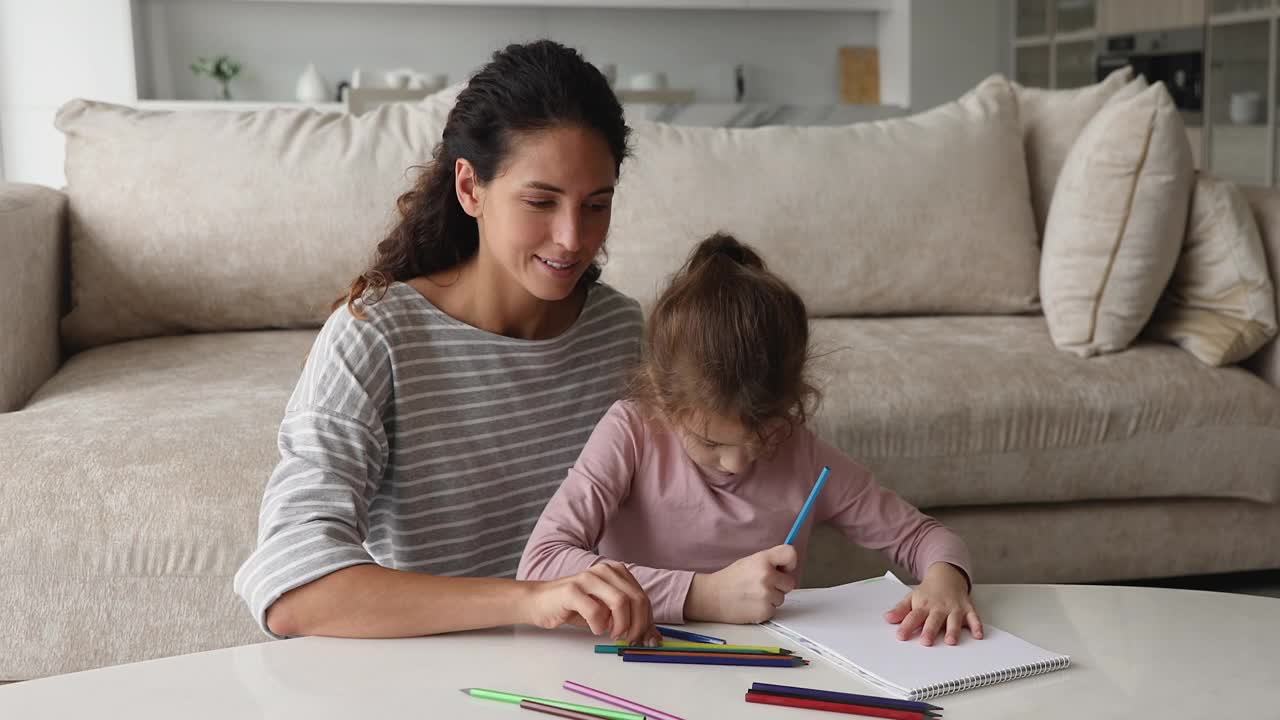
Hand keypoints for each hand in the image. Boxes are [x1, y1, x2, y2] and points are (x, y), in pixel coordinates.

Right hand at [523, 561, 660, 646]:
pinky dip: (599, 626)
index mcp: (616, 571)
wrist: (540, 601)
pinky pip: (596, 611)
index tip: (644, 639)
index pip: (643, 597)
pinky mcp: (572, 590)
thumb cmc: (574, 607)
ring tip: (611, 633)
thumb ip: (628, 618)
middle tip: (628, 639)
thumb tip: (653, 637)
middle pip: (636, 599)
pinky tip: (594, 628)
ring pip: (621, 602)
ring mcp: (588, 578)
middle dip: (637, 625)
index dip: (647, 621)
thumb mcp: (606, 611)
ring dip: (620, 625)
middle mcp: (605, 570)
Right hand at [685, 544, 797, 623]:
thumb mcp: (749, 562)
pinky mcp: (765, 611)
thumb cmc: (730, 579)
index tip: (783, 568)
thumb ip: (769, 562)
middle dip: (779, 585)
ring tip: (753, 595)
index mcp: (763, 560)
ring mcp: (767, 595)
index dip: (790, 563)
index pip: (790, 554)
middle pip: (790, 582)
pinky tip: (751, 604)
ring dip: (771, 598)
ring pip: (782, 597)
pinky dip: (765, 609)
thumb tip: (787, 568)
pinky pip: (774, 610)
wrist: (711, 597)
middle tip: (762, 585)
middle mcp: (767, 576)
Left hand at [883, 562, 982, 645]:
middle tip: (926, 642)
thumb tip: (887, 618)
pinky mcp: (967, 609)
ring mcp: (954, 608)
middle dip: (930, 631)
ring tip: (950, 641)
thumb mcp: (912, 598)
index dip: (906, 627)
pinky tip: (978, 635)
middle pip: (933, 620)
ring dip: (953, 630)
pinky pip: (973, 617)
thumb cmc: (929, 592)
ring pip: (953, 620)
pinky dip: (977, 625)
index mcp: (923, 606)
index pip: (913, 617)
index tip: (901, 636)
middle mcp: (939, 608)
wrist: (946, 576)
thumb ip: (901, 610)